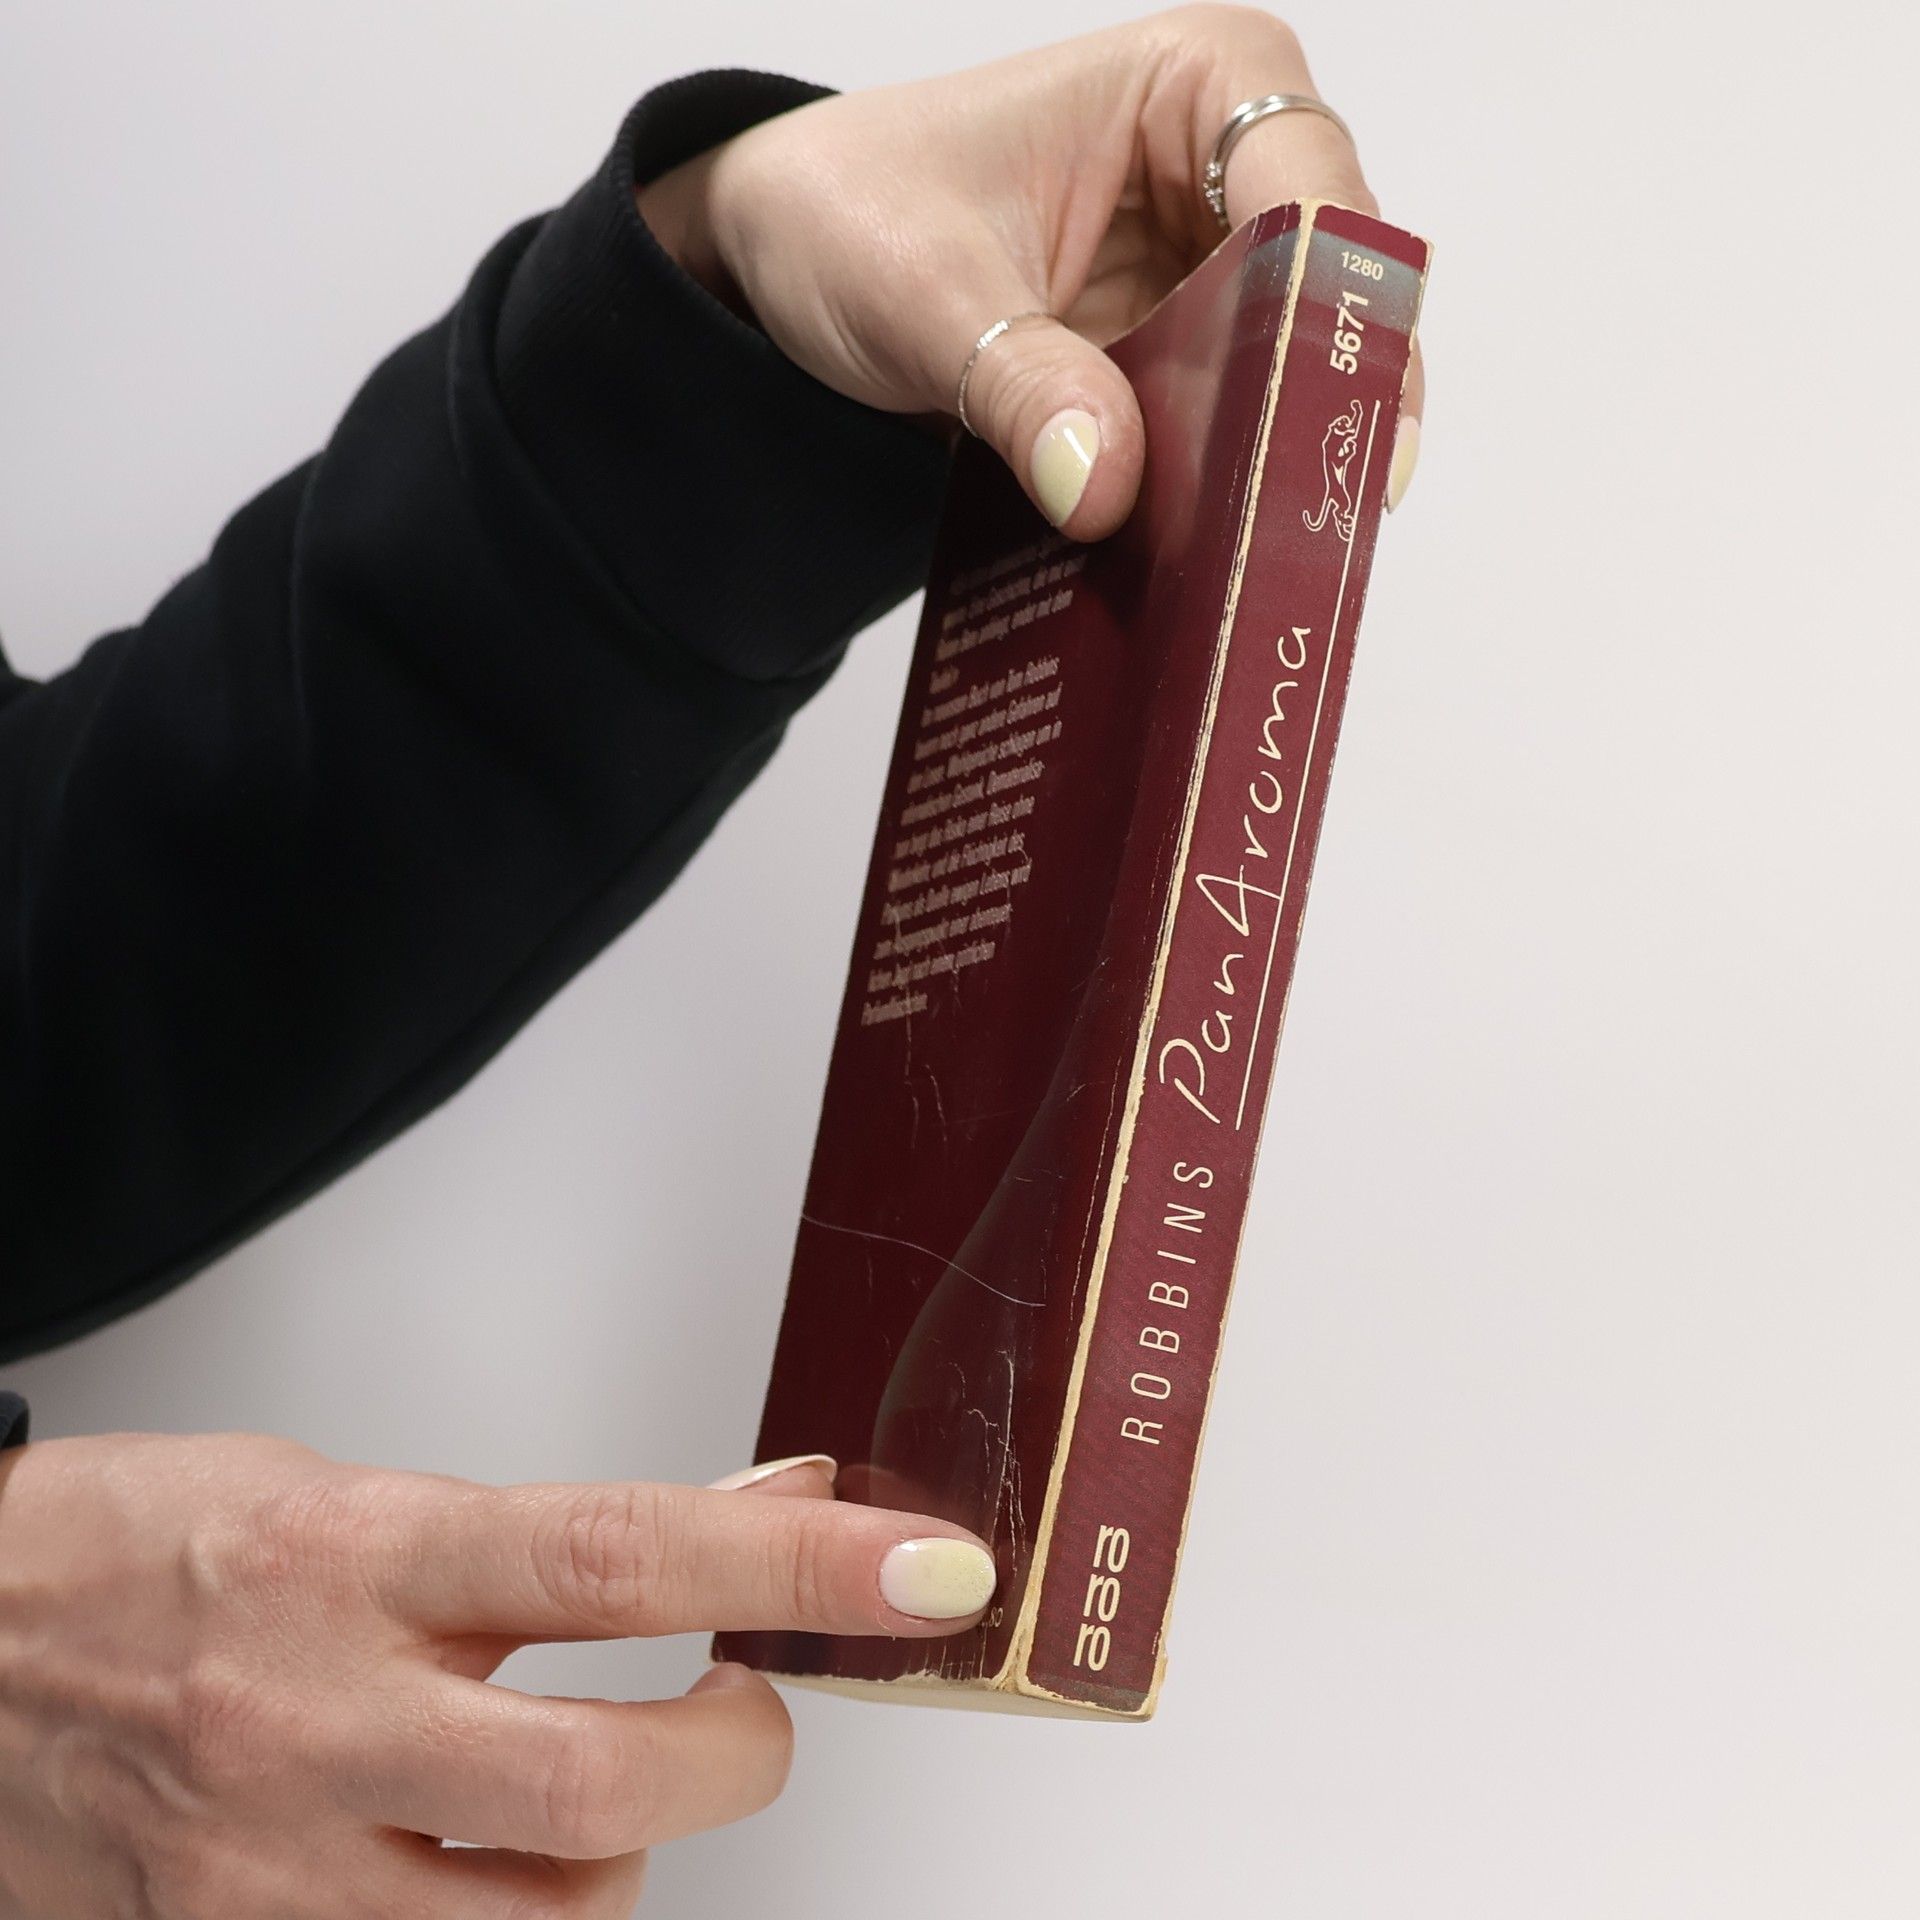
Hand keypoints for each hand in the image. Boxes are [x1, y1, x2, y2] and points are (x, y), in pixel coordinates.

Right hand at [0, 1433, 993, 1916]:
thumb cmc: (141, 1553)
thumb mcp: (355, 1491)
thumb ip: (561, 1531)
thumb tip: (762, 1515)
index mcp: (361, 1554)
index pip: (624, 1553)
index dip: (793, 1572)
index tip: (922, 1572)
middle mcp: (320, 1719)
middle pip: (605, 1781)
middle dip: (735, 1755)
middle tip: (750, 1709)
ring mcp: (275, 1870)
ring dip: (617, 1857)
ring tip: (584, 1790)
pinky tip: (483, 1862)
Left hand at [639, 5, 1422, 538]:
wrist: (782, 261)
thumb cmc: (848, 210)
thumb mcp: (923, 292)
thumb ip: (1021, 383)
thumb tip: (1104, 480)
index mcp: (1194, 85)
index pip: (1310, 191)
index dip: (1341, 310)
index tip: (1336, 424)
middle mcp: (1224, 175)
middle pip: (1323, 299)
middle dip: (1316, 410)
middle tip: (1313, 524)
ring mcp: (1205, 280)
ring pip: (1283, 381)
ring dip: (1266, 470)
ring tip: (1265, 565)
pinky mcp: (1172, 367)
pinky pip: (1219, 437)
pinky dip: (1209, 498)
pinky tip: (1205, 563)